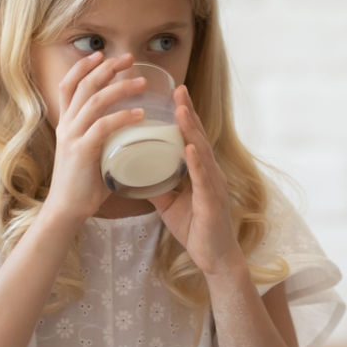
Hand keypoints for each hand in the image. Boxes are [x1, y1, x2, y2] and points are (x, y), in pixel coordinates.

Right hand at [45, 52, 144, 222]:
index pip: (69, 85)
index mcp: (67, 123)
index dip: (83, 67)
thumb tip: (129, 128)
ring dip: (120, 89)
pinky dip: (123, 117)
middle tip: (130, 58)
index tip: (102, 54)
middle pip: (84, 86)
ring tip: (142, 83)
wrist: (67, 209)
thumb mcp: (92, 151)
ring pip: (95, 102)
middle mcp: (67, 125)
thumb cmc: (84, 183)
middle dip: (107, 68)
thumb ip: (104, 137)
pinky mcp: (82, 152)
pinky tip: (140, 114)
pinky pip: (103, 127)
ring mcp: (73, 137)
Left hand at [148, 85, 245, 278]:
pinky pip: (203, 177)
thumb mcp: (169, 203)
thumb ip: (156, 186)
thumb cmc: (196, 228)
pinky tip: (188, 148)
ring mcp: (213, 185)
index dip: (184, 115)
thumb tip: (132, 174)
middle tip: (178, 90)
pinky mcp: (213, 200)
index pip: (191, 137)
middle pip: (197, 136)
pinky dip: (196, 161)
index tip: (174, 93)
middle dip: (188, 112)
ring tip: (181, 110)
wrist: (214, 257)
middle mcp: (210, 172)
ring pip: (201, 151)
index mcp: (201, 171)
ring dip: (191, 130)